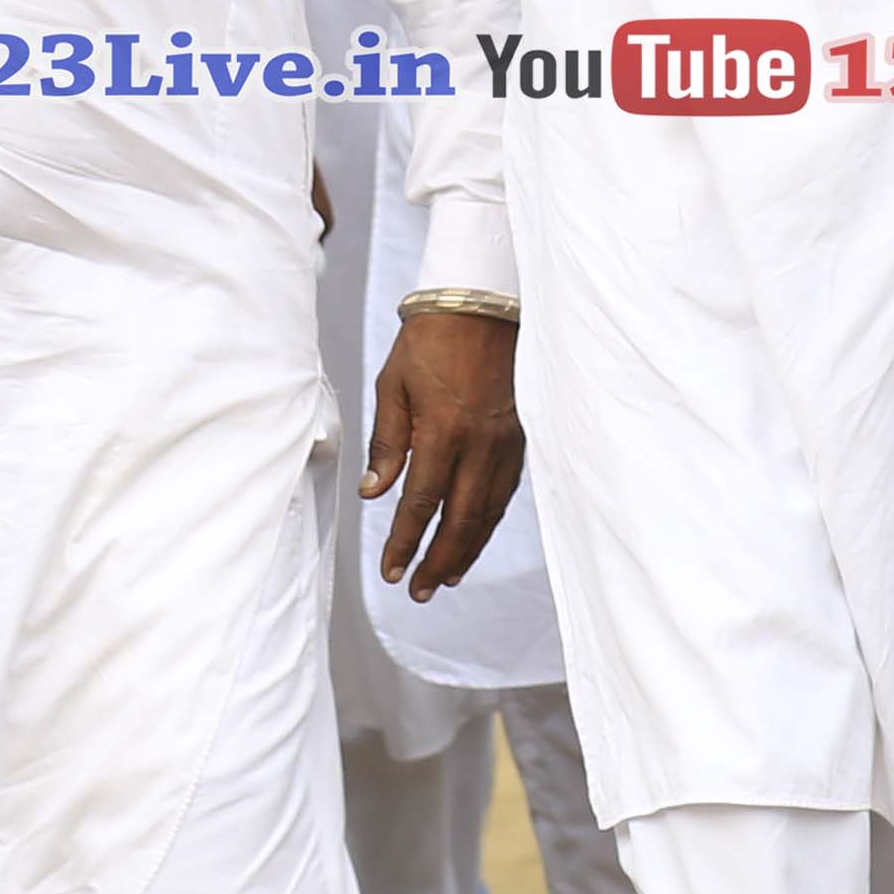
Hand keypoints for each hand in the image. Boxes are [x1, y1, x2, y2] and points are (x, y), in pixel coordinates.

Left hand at [362, 306, 523, 597]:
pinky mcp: (519, 437)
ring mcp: (504, 443)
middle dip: (437, 560)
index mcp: (442, 431)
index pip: (421, 503)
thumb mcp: (392, 385)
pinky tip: (476, 535)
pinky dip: (489, 521)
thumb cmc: (430, 340)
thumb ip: (387, 441)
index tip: (391, 570)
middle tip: (419, 590)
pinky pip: (505, 491)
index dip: (405, 542)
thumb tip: (374, 491)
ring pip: (488, 512)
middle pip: (461, 520)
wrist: (480, 303)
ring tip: (446, 575)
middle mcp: (479, 444)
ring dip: (467, 549)